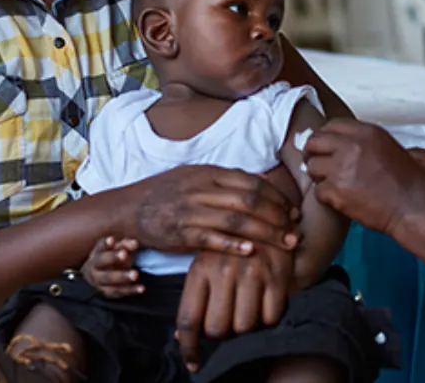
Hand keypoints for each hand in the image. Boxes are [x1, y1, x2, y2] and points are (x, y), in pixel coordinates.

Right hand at [80, 236, 143, 297]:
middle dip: (113, 257)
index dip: (106, 244)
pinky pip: (118, 292)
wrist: (98, 277)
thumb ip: (126, 244)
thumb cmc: (112, 258)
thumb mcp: (118, 249)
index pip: (100, 247)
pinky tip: (141, 288)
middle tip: (124, 254)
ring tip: (135, 274)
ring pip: (108, 279)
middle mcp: (93, 268)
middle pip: (100, 262)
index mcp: (96, 253)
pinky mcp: (106, 292)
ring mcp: (98, 282)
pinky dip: (130, 290)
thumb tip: (135, 243)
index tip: (112, 240)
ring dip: (122, 277)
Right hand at [128, 165, 299, 257]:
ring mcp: (191, 211)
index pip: (253, 183)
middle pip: (250, 200)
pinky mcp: (181, 233)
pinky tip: (252, 252)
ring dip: (265, 232)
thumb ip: (228, 178)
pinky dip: (233, 245)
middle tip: (294, 230)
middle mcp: (203, 189)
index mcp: (210, 173)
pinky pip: (212, 239)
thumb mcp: (197, 175)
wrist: (129, 207)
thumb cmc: (168, 192)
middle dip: (278, 216)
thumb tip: (262, 179)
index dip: (277, 197)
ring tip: (284, 243)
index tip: (292, 211)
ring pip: (236, 220)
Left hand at [175, 245, 293, 371]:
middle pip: (217, 328)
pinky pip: (270, 317)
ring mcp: (252, 273)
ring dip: (246, 325)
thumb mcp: (206, 263)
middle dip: (222, 332)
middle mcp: (223, 271)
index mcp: (200, 269)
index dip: (189, 347)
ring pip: (244, 326)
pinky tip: (266, 302)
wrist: (268, 214)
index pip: (188, 319)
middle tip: (228, 319)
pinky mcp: (277, 276)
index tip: (193, 362)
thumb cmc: (232, 245)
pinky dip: (268, 317)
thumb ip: (194, 298)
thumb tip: (182, 336)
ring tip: (247, 308)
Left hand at [303, 120, 424, 235]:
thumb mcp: (387, 147)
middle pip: (315, 142)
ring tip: (335, 185)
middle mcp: (351, 146)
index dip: (324, 137)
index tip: (324, 146)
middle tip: (319, 164)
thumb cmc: (407, 182)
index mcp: (366, 132)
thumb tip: (339, 143)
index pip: (331, 125)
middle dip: (313, 154)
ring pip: (312, 167)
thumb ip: (362, 141)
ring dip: (320, 177)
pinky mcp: (336, 191)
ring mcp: (342, 168)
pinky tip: (341, 199)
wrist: (413, 207)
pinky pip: (318, 191)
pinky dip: (326, 197)